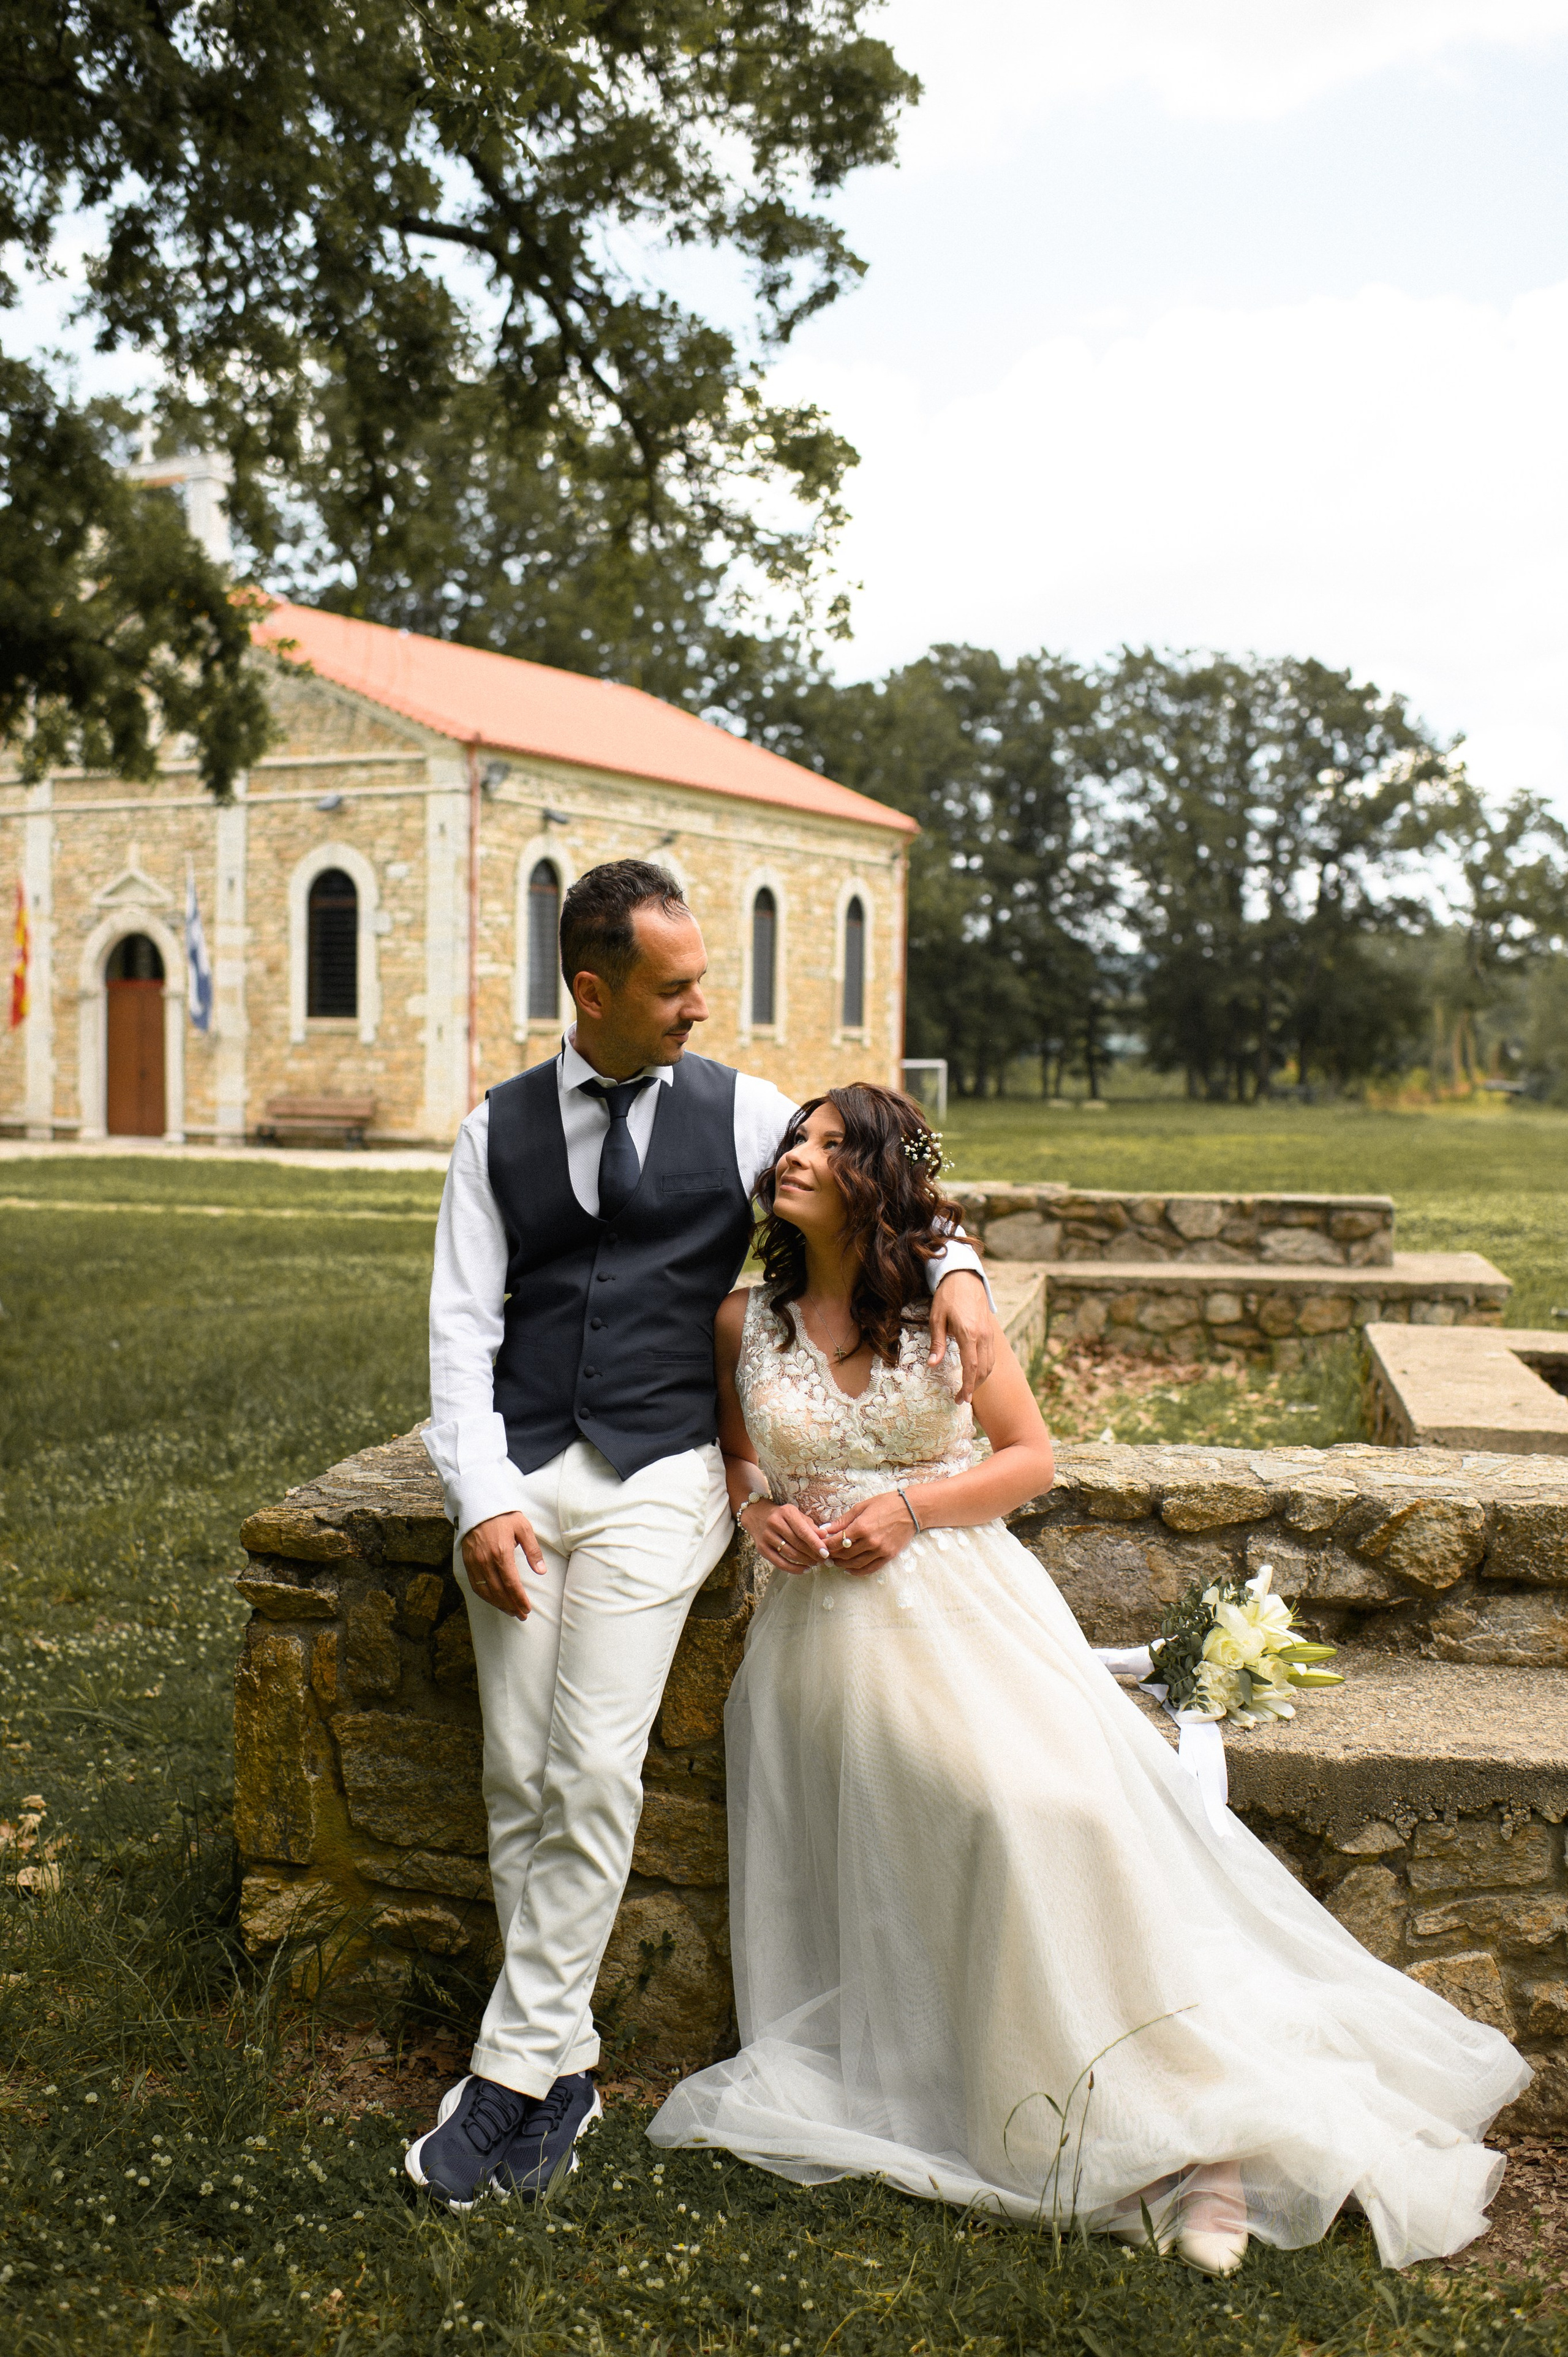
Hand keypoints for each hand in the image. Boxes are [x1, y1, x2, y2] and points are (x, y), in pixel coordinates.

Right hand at [461, 1510, 545, 1619]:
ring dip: (498, 1604)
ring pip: (486, 1591)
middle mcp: (486, 1561)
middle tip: (521, 1615)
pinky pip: (475, 1585)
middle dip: (511, 1606)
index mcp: (501, 1553)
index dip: (520, 1599)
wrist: (478, 1505)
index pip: (512, 1584)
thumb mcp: (523, 1528)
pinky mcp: (467, 1562)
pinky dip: (485, 1596)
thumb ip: (533, 1551)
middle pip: (499, 1592)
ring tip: (510, 1611)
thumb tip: (542, 1571)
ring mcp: (475, 1562)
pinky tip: (494, 1600)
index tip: (527, 1609)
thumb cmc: (504, 1515)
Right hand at [737, 1496, 831, 1574]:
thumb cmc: (783, 1516)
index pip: (803, 1531)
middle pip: (797, 1544)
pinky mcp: (761, 1549)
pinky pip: (779, 1563)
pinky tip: (805, 1570)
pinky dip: (794, 1569)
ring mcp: (766, 1536)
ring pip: (790, 1554)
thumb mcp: (797, 1515)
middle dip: (813, 1554)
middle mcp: (774, 1523)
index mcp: (786, 1513)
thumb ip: (810, 1526)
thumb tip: (825, 1536)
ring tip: (816, 1563)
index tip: (826, 1553)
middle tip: (824, 1561)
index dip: (815, 1544)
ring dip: (805, 1561)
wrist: (757, 1515)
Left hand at [818, 1490, 922, 1574]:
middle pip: (844, 1554)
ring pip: (854, 1564)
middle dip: (832, 1555)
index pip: (836, 1542)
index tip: (821, 1544)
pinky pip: (869, 1569)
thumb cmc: (886, 1504)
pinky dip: (857, 1571)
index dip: (826, 1545)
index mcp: (861, 1527)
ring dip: (842, 1564)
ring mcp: (880, 1551)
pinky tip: (849, 1569)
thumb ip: (843, 1520)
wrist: (911, 1509)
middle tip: (826, 1553)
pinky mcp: (888, 1556)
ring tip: (836, 1561)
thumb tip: (825, 1529)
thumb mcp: (861, 1507)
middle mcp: (870, 1541)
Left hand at [930, 1269, 995, 1403]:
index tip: (962, 1399)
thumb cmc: (947, 1297)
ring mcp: (989, 1334)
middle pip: (983, 1369)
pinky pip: (991, 1355)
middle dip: (974, 1387)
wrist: (964, 1277)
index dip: (967, 1385)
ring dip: (980, 1379)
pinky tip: (976, 1373)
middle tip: (961, 1399)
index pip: (971, 1367)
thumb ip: (937, 1343)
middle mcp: (982, 1336)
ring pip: (990, 1364)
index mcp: (968, 1333)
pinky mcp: (990, 1331)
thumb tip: (933, 1365)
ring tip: (968, 1389)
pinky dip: (985, 1368)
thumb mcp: (936, 1319)